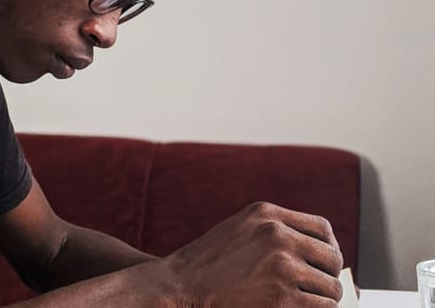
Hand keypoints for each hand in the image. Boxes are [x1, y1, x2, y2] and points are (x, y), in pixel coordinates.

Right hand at [163, 202, 343, 307]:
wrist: (181, 284)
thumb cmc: (210, 261)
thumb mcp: (241, 228)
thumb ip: (275, 230)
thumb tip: (321, 251)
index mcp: (267, 214)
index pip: (322, 228)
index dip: (328, 248)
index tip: (323, 264)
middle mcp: (277, 234)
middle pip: (332, 258)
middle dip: (327, 276)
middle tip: (314, 289)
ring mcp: (281, 265)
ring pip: (331, 287)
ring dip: (321, 299)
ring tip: (301, 302)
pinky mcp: (282, 297)